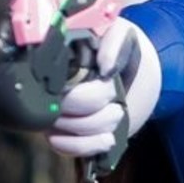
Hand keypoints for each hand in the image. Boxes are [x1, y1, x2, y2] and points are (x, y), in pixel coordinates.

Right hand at [48, 18, 149, 158]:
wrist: (135, 73)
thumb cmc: (122, 50)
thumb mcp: (121, 35)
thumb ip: (113, 42)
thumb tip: (105, 68)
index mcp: (56, 60)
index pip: (53, 83)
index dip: (87, 93)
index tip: (108, 83)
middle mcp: (47, 86)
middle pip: (60, 111)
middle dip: (95, 108)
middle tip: (114, 96)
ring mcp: (52, 110)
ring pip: (61, 131)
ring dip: (98, 126)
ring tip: (117, 112)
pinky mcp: (63, 132)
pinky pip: (63, 148)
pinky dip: (88, 146)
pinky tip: (107, 138)